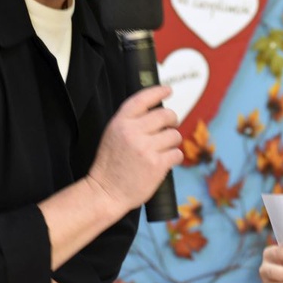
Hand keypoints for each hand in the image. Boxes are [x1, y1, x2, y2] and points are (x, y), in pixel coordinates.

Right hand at [87, 85, 182, 211]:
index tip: (168, 90)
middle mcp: (133, 132)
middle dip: (172, 120)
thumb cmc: (110, 165)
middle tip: (170, 127)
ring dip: (172, 142)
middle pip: (166, 115)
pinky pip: (177, 153)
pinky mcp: (157, 164)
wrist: (105, 192)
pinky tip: (165, 161)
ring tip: (163, 150)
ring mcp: (146, 148)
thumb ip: (131, 123)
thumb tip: (156, 113)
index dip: (158, 92)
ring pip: (174, 135)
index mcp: (120, 122)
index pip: (143, 99)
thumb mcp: (113, 135)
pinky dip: (174, 157)